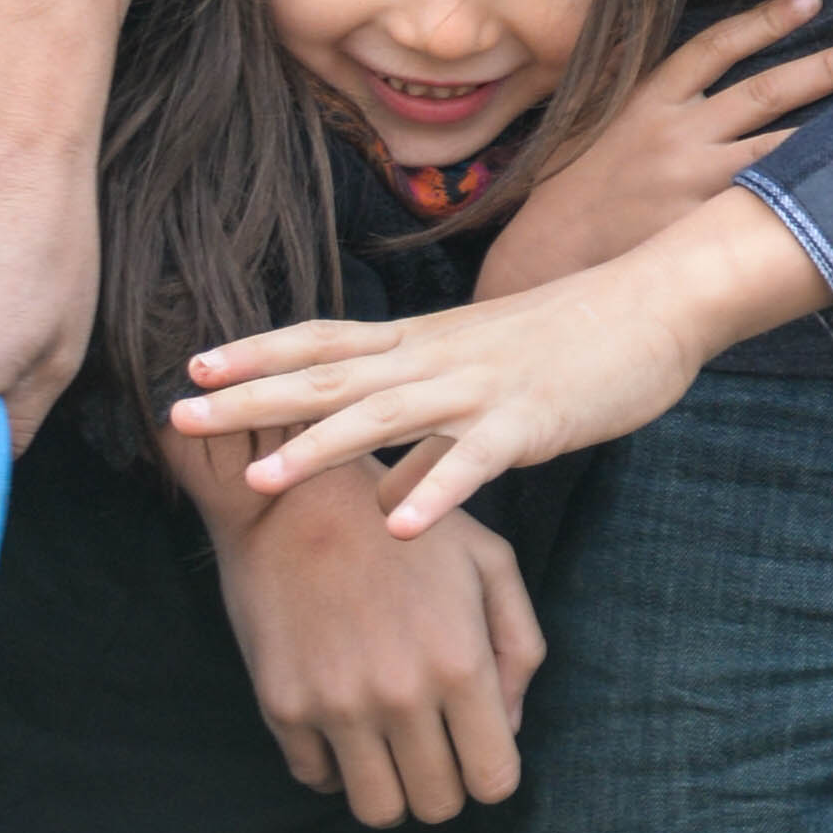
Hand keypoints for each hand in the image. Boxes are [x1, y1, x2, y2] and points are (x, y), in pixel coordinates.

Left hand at [183, 182, 828, 526]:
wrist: (654, 305)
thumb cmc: (571, 343)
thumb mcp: (484, 383)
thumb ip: (428, 441)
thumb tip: (381, 496)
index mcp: (422, 345)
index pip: (323, 343)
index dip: (257, 355)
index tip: (193, 370)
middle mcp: (435, 358)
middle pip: (328, 379)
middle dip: (251, 401)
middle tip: (177, 420)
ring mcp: (479, 387)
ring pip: (385, 418)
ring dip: (318, 450)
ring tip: (259, 482)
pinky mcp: (529, 420)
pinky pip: (475, 462)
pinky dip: (436, 492)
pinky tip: (398, 528)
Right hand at [184, 428, 541, 823]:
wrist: (291, 495)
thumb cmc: (401, 525)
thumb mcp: (488, 562)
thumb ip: (519, 648)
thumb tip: (508, 727)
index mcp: (460, 662)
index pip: (493, 781)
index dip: (491, 771)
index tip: (476, 747)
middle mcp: (401, 695)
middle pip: (437, 805)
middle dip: (444, 782)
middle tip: (432, 742)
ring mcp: (337, 706)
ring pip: (378, 810)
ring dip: (391, 787)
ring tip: (389, 744)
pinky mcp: (283, 707)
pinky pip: (317, 781)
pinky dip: (334, 765)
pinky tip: (342, 720)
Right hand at [478, 0, 832, 294]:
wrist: (546, 261)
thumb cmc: (568, 192)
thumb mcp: (588, 121)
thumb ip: (624, 79)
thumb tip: (642, 25)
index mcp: (649, 103)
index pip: (716, 47)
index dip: (766, 20)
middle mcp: (678, 137)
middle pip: (766, 93)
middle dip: (827, 69)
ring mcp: (695, 186)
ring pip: (780, 154)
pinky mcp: (706, 232)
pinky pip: (770, 210)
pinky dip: (810, 201)